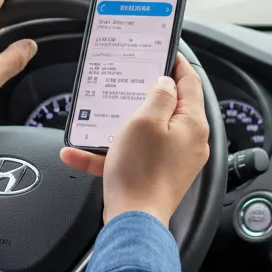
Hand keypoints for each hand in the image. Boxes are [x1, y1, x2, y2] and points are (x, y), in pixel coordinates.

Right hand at [60, 53, 210, 227]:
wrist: (134, 221)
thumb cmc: (141, 173)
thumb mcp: (146, 120)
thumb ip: (159, 95)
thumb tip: (165, 84)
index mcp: (192, 123)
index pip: (190, 82)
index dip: (176, 63)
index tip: (164, 51)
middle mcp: (189, 141)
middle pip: (170, 106)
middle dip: (146, 93)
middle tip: (129, 79)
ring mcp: (174, 160)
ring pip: (146, 131)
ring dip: (121, 124)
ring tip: (100, 118)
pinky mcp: (158, 175)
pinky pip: (132, 155)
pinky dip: (109, 152)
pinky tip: (79, 153)